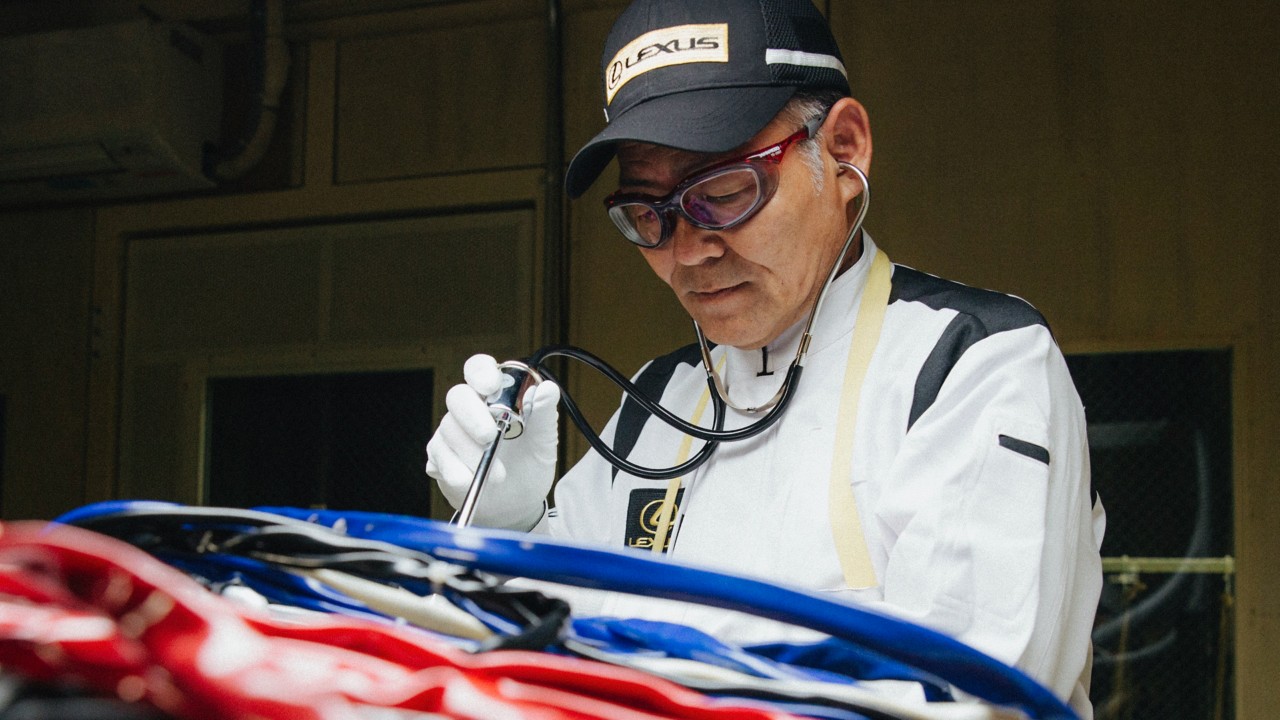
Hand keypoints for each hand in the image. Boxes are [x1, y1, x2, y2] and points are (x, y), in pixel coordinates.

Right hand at [425, 354, 558, 530]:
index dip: (481, 372)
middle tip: (490, 437)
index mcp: (494, 396)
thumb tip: (548, 388)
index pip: (478, 368)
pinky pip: (439, 459)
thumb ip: (543, 414)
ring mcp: (450, 433)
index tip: (490, 385)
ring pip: (448, 431)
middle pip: (457, 396)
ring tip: (498, 476)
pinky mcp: (438, 458)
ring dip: (473, 455)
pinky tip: (473, 482)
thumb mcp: (543, 441)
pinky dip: (458, 473)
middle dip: (473, 417)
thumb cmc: (529, 465)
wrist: (517, 505)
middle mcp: (469, 410)